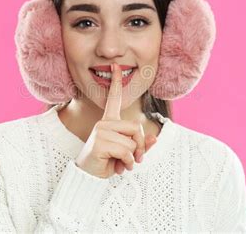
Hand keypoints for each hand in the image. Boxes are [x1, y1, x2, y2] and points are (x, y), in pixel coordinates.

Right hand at [75, 62, 156, 177]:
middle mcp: (104, 123)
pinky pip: (126, 151)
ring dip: (132, 157)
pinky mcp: (100, 142)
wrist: (89, 178)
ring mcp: (101, 131)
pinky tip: (117, 166)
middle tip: (134, 159)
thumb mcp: (127, 153)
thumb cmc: (107, 163)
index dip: (116, 83)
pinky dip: (126, 162)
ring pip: (132, 141)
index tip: (115, 66)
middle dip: (140, 145)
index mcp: (109, 122)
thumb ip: (141, 145)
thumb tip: (156, 138)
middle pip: (136, 127)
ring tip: (122, 163)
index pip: (113, 99)